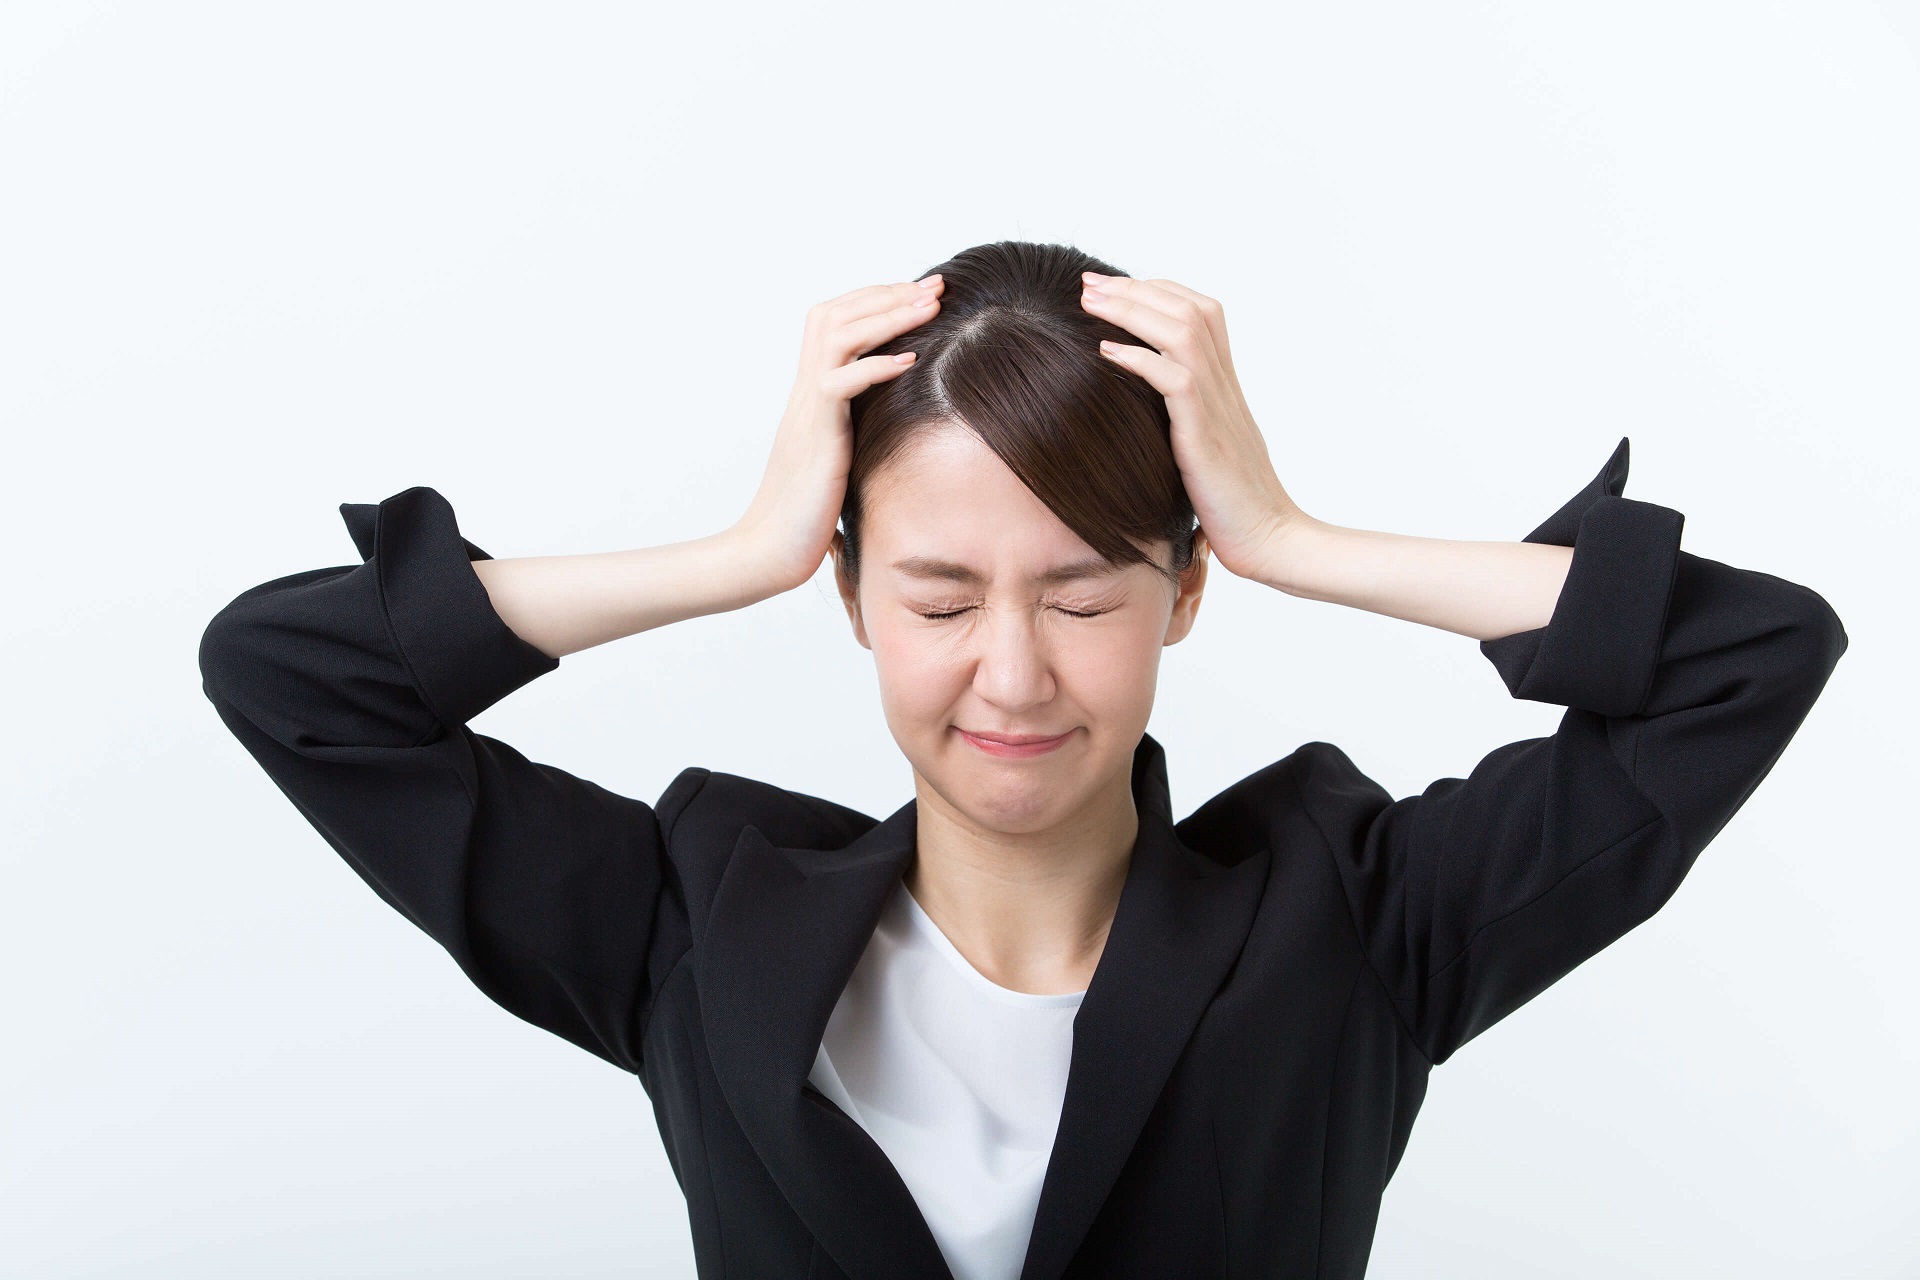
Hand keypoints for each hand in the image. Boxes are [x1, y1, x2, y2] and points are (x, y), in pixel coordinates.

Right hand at [733, 273, 945, 593]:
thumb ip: (859, 436)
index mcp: (811, 397)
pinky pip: (840, 383)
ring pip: (837, 336)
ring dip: (887, 316)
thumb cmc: (805, 519)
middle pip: (834, 314)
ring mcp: (807, 411)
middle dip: (887, 294)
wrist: (766, 553)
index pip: (834, 324)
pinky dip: (876, 366)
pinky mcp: (815, 436)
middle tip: (935, 284)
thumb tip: (898, 430)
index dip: (875, 301)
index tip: (919, 295)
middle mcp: (805, 393)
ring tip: (929, 305)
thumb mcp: (840, 465)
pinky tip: (911, 360)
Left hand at [1080, 272, 1309, 581]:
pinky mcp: (1205, 435)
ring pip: (1182, 331)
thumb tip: (1150, 412)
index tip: (1114, 287)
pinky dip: (1139, 359)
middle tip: (1089, 281)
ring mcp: (1218, 407)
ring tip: (1089, 301)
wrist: (1272, 540)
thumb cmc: (1236, 506)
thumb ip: (1187, 420)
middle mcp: (1226, 386)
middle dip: (1136, 288)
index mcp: (1228, 386)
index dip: (1159, 290)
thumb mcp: (1209, 450)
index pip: (1201, 312)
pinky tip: (1105, 351)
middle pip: (1189, 309)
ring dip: (1132, 310)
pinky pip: (1174, 380)